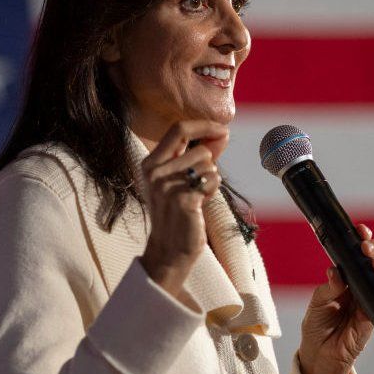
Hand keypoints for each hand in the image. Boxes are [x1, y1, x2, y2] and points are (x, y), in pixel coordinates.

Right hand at [138, 120, 228, 298]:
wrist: (169, 248)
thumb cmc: (178, 211)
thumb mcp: (182, 177)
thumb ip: (199, 153)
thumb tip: (222, 132)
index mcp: (151, 162)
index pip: (179, 128)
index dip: (204, 125)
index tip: (222, 129)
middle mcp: (155, 171)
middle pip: (200, 150)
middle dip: (211, 165)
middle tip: (203, 182)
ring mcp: (167, 185)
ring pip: (209, 166)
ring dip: (211, 180)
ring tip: (197, 196)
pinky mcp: (182, 199)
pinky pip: (212, 180)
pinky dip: (213, 190)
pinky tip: (200, 202)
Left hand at [297, 223, 373, 373]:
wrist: (321, 354)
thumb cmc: (317, 326)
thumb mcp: (317, 304)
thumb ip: (328, 289)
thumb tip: (336, 272)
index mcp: (344, 277)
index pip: (354, 254)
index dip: (360, 240)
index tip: (360, 230)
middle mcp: (359, 284)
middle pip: (373, 260)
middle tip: (367, 248)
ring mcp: (369, 297)